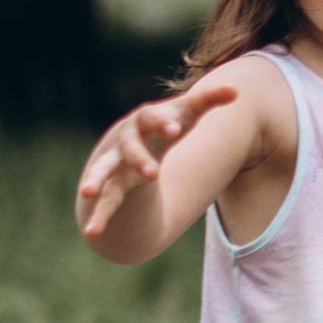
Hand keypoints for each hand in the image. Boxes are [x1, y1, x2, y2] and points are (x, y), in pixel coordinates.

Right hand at [75, 81, 237, 236]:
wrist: (131, 136)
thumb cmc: (165, 124)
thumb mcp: (186, 113)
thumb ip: (207, 101)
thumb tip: (235, 90)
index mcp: (146, 120)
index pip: (152, 117)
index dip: (162, 122)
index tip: (175, 129)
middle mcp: (127, 140)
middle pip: (130, 147)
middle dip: (139, 158)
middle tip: (152, 173)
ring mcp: (116, 163)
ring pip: (104, 171)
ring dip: (96, 180)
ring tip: (86, 193)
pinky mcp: (113, 185)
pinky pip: (105, 201)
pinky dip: (98, 216)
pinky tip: (90, 232)